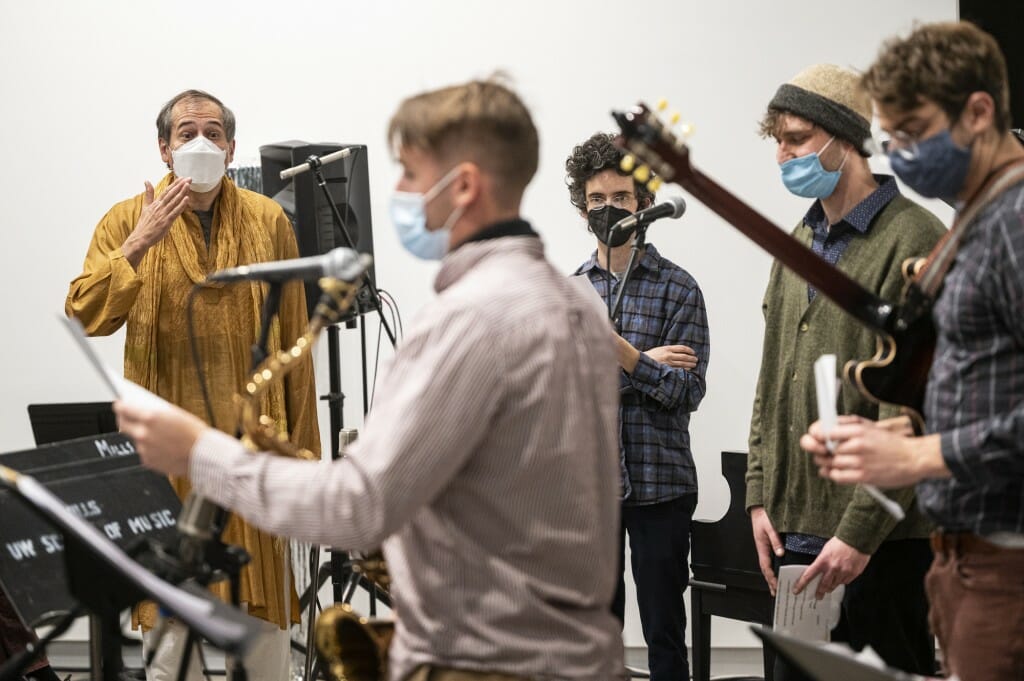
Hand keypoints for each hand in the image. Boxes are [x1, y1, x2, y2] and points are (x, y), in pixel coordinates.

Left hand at [114, 399, 206, 477]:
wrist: (203, 456)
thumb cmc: (195, 434)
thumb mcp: (176, 415)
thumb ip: (156, 414)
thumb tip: (144, 412)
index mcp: (150, 418)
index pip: (123, 409)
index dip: (120, 405)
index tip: (119, 404)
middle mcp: (143, 434)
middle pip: (122, 425)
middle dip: (123, 419)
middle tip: (126, 416)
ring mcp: (144, 449)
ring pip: (135, 439)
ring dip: (141, 435)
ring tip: (156, 434)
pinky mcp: (147, 461)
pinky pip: (144, 452)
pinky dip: (150, 448)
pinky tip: (162, 447)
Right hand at [122, 177, 190, 267]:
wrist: (140, 237)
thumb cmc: (144, 224)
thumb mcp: (145, 207)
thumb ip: (148, 194)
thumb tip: (146, 181)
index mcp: (155, 203)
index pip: (166, 191)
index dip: (175, 184)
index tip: (182, 178)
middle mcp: (159, 207)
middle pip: (171, 194)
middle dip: (180, 185)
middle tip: (189, 178)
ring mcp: (163, 214)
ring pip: (174, 201)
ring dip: (182, 192)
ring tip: (188, 185)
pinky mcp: (166, 222)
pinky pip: (175, 212)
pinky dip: (181, 205)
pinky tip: (187, 199)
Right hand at [644, 344, 697, 369]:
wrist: (640, 362)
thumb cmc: (649, 356)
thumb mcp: (659, 349)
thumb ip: (668, 350)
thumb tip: (678, 352)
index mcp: (667, 348)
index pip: (682, 348)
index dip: (689, 350)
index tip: (693, 352)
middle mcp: (668, 355)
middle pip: (684, 356)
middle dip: (691, 358)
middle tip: (696, 359)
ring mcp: (667, 363)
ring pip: (682, 363)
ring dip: (690, 364)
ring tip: (694, 365)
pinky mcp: (666, 369)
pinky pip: (677, 370)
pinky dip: (684, 370)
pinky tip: (688, 370)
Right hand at [750, 506, 783, 595]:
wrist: (759, 510)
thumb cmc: (763, 517)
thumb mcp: (770, 528)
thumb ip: (776, 541)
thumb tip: (780, 553)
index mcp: (762, 547)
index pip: (766, 566)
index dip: (771, 577)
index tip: (776, 585)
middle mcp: (763, 549)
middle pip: (766, 569)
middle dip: (770, 581)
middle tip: (775, 592)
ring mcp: (765, 548)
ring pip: (768, 565)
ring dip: (771, 576)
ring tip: (776, 586)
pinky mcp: (768, 545)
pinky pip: (770, 559)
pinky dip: (773, 567)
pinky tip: (778, 570)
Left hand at [793, 537, 868, 599]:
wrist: (856, 539)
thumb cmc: (840, 542)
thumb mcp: (826, 550)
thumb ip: (822, 561)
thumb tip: (819, 569)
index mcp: (823, 561)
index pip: (809, 575)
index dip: (801, 584)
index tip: (797, 590)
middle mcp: (832, 568)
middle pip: (823, 585)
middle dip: (819, 592)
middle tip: (818, 596)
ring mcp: (843, 572)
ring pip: (835, 585)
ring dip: (831, 587)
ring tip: (829, 588)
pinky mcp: (853, 574)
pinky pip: (845, 582)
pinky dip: (842, 581)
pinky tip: (842, 577)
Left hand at [800, 417, 947, 487]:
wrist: (914, 458)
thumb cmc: (889, 442)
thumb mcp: (869, 425)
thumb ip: (845, 424)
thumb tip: (824, 427)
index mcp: (857, 430)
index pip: (822, 431)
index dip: (814, 435)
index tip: (815, 438)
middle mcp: (856, 445)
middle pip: (823, 449)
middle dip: (819, 451)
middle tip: (823, 452)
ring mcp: (859, 462)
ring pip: (829, 463)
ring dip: (826, 463)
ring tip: (831, 461)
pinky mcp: (863, 477)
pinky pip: (837, 477)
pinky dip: (832, 474)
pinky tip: (836, 471)